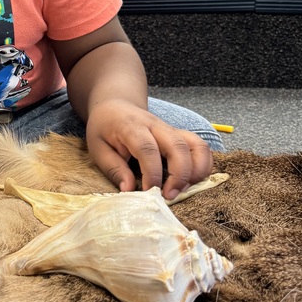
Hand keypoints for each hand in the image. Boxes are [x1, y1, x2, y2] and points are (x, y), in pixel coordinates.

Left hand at [85, 99, 213, 200]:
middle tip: (169, 196)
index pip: (147, 149)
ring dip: (196, 170)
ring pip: (196, 145)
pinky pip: (201, 147)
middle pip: (177, 146)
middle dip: (179, 175)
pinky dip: (204, 165)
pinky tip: (193, 180)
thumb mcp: (98, 148)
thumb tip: (128, 190)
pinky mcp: (180, 135)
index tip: (150, 192)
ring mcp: (171, 129)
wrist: (116, 106)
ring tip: (184, 189)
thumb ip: (113, 168)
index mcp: (131, 127)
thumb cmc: (105, 128)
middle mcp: (156, 126)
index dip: (152, 173)